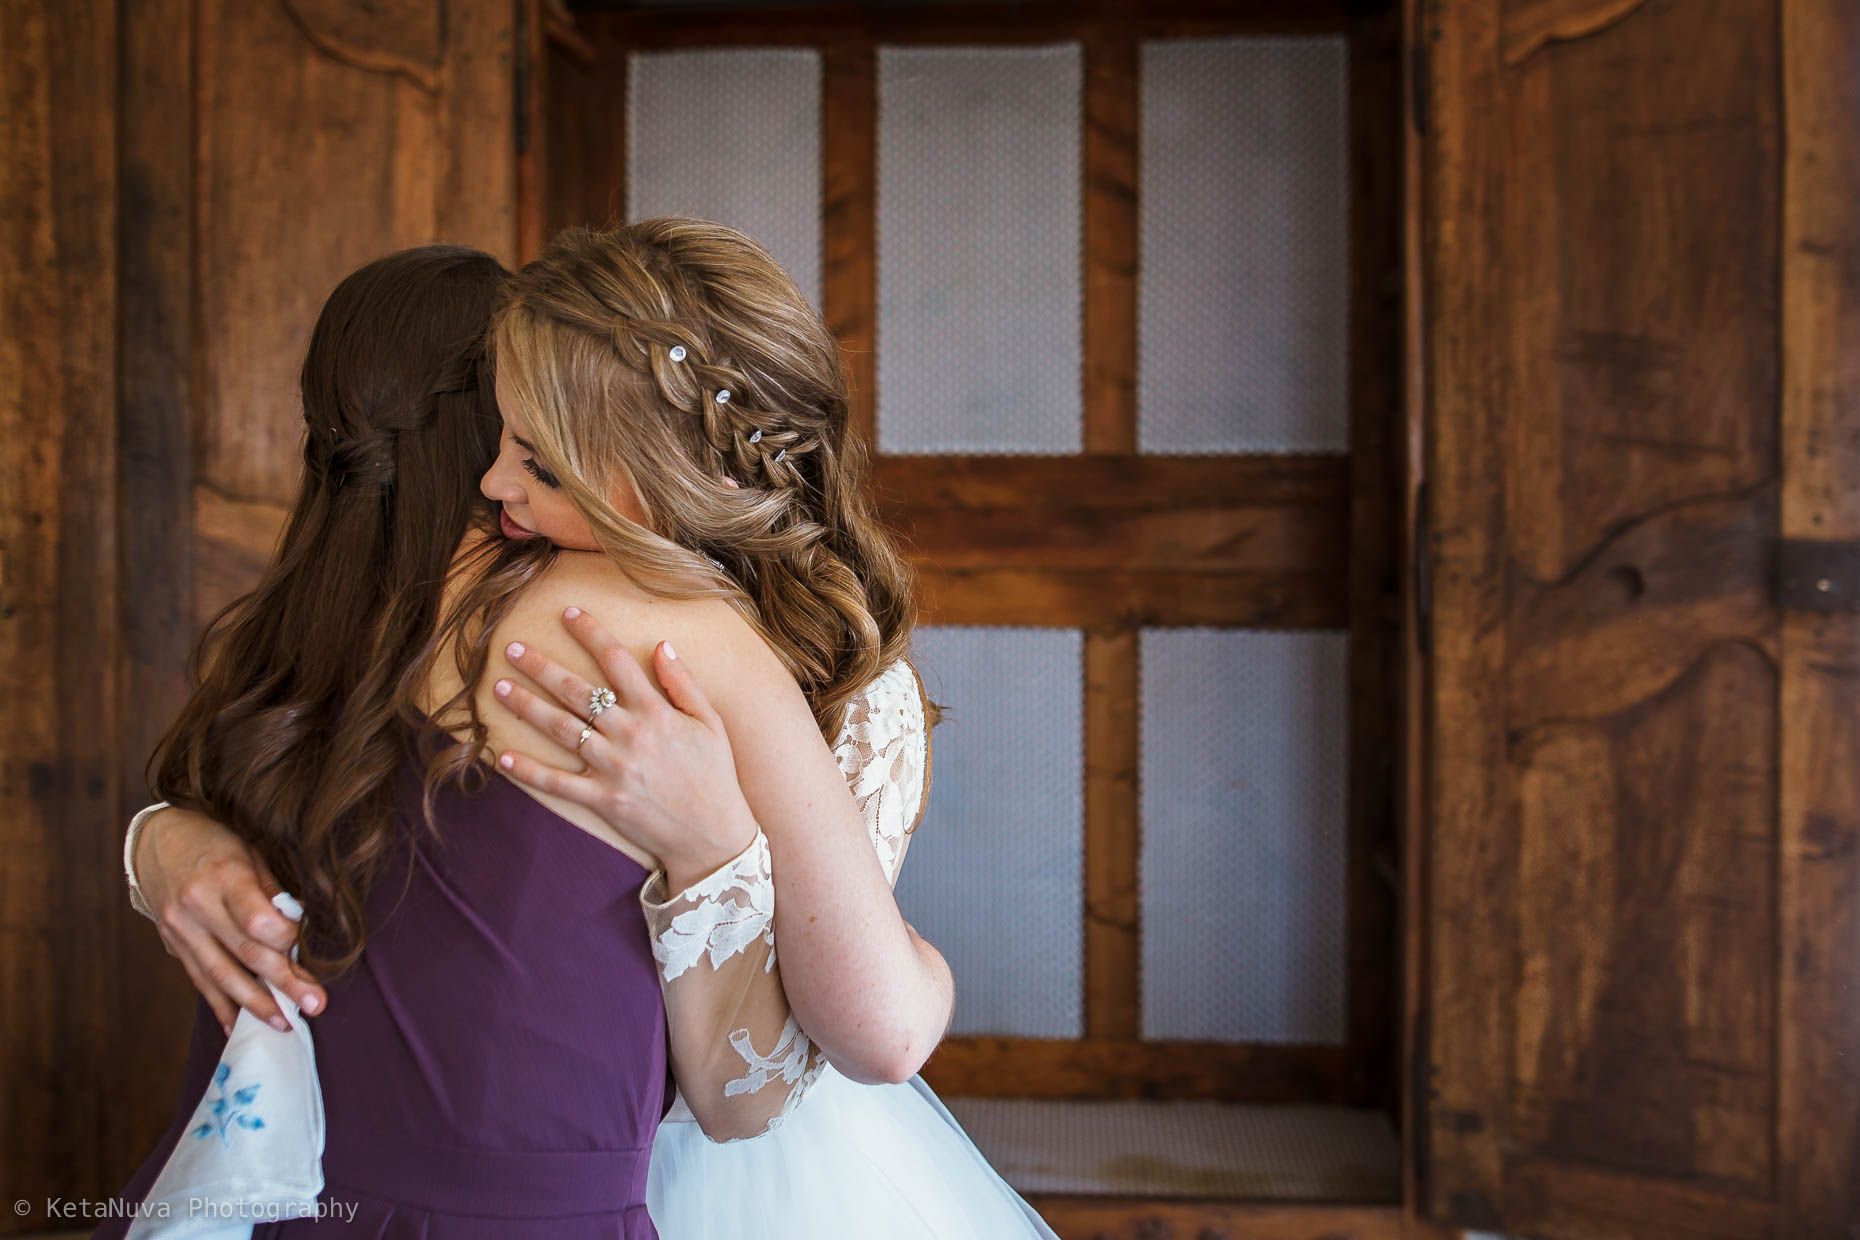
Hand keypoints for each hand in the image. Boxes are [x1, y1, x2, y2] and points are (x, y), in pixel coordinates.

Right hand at [138, 806, 327, 1033]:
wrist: (157, 840)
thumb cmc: (215, 840)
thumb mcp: (250, 850)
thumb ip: (273, 889)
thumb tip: (303, 923)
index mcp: (224, 877)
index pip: (258, 922)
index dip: (288, 940)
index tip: (312, 951)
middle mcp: (198, 907)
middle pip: (245, 953)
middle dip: (283, 983)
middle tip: (314, 1004)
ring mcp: (180, 929)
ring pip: (220, 975)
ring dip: (254, 1004)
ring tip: (283, 1024)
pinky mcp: (173, 944)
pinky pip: (198, 980)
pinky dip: (220, 1005)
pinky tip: (237, 1027)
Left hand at [492, 607, 760, 889]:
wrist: (713, 835)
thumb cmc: (715, 776)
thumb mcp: (711, 723)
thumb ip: (684, 683)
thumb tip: (661, 645)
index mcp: (656, 712)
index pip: (616, 661)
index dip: (590, 633)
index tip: (567, 614)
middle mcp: (630, 734)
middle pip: (576, 691)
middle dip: (541, 666)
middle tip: (511, 649)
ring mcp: (613, 768)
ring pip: (560, 729)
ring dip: (526, 706)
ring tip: (499, 688)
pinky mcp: (603, 799)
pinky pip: (557, 783)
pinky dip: (528, 771)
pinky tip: (502, 756)